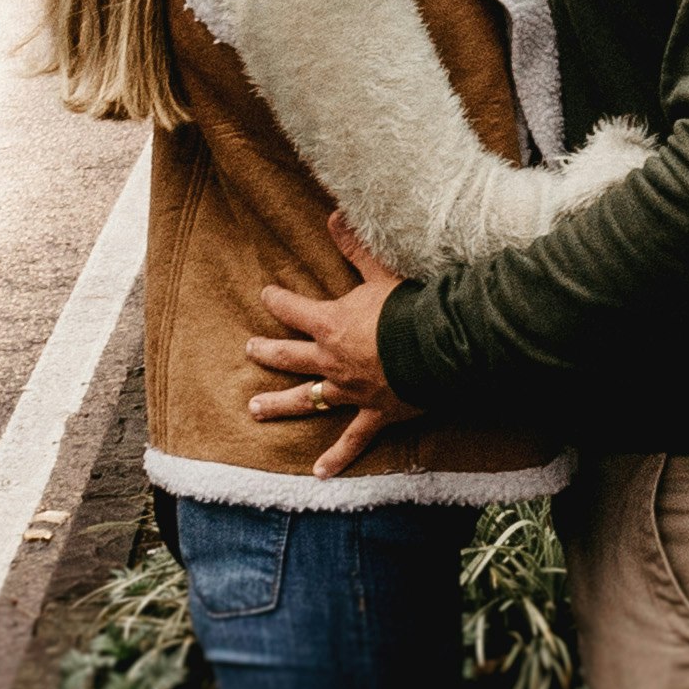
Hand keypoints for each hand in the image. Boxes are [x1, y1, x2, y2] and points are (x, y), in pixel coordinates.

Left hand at [249, 208, 408, 478]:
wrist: (438, 346)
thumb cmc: (410, 307)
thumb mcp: (381, 271)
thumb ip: (356, 246)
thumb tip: (334, 215)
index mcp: (330, 325)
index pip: (292, 309)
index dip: (278, 301)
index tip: (266, 295)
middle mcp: (332, 361)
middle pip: (289, 357)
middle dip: (268, 352)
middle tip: (250, 351)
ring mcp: (350, 391)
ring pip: (307, 399)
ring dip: (280, 405)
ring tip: (255, 410)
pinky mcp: (374, 414)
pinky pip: (352, 439)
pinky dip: (336, 457)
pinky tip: (319, 473)